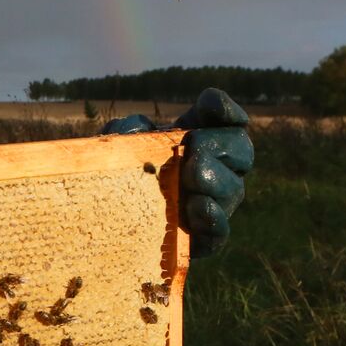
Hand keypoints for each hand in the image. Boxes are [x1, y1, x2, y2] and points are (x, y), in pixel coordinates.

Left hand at [101, 88, 253, 257]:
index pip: (226, 121)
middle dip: (219, 144)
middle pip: (240, 150)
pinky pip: (219, 231)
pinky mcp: (202, 239)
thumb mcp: (118, 147)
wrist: (104, 223)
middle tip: (193, 146)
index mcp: (198, 141)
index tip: (209, 105)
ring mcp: (212, 205)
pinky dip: (213, 218)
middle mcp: (215, 171)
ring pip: (233, 190)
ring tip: (190, 176)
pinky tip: (198, 206)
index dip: (224, 110)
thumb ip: (130, 130)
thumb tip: (139, 127)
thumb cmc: (116, 176)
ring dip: (214, 180)